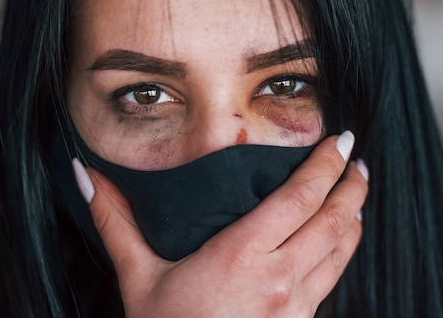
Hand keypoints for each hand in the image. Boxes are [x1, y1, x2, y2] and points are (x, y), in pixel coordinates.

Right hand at [73, 131, 367, 317]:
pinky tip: (337, 240)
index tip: (341, 141)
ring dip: (354, 216)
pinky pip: (333, 278)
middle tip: (356, 159)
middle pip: (334, 219)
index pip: (300, 198)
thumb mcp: (138, 278)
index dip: (326, 165)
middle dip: (352, 184)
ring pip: (342, 251)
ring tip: (356, 192)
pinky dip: (342, 250)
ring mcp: (296, 306)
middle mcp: (280, 278)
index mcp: (242, 256)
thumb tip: (85, 176)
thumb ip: (116, 223)